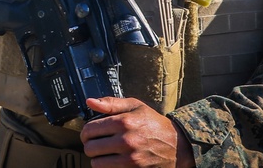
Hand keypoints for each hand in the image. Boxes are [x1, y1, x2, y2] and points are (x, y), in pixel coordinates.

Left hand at [80, 97, 194, 167]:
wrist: (176, 145)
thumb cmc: (154, 124)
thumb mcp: (135, 106)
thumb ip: (111, 103)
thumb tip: (90, 101)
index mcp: (123, 122)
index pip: (89, 130)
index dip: (86, 132)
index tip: (89, 133)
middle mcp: (126, 141)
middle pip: (90, 149)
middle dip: (90, 145)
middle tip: (96, 143)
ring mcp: (130, 160)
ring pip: (97, 164)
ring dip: (98, 159)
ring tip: (105, 153)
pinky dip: (108, 167)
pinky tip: (113, 161)